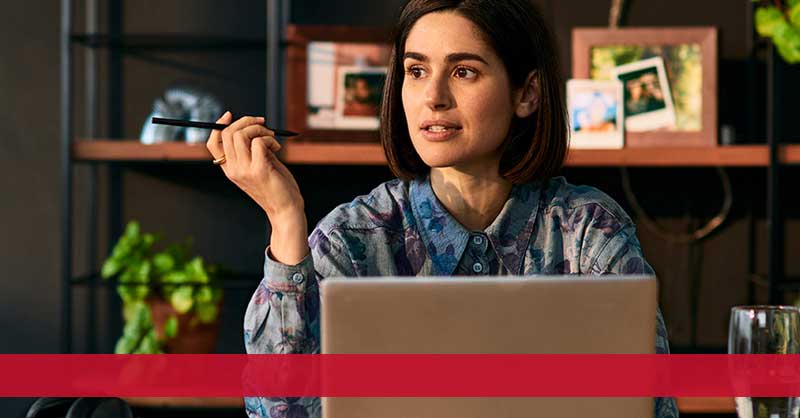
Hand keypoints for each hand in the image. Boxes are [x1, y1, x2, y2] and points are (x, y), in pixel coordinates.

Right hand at [207, 111, 308, 263]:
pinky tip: (277, 148)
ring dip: (259, 130)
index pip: (213, 144)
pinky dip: (269, 139)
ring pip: (240, 135)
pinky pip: (258, 142)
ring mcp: (244, 170)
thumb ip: (253, 149)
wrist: (286, 209)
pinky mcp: (259, 170)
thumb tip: (253, 126)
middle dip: (247, 122)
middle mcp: (233, 170)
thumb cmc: (276, 186)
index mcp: (230, 169)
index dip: (218, 126)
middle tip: (263, 124)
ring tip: (272, 138)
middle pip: (227, 134)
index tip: (229, 115)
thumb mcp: (260, 165)